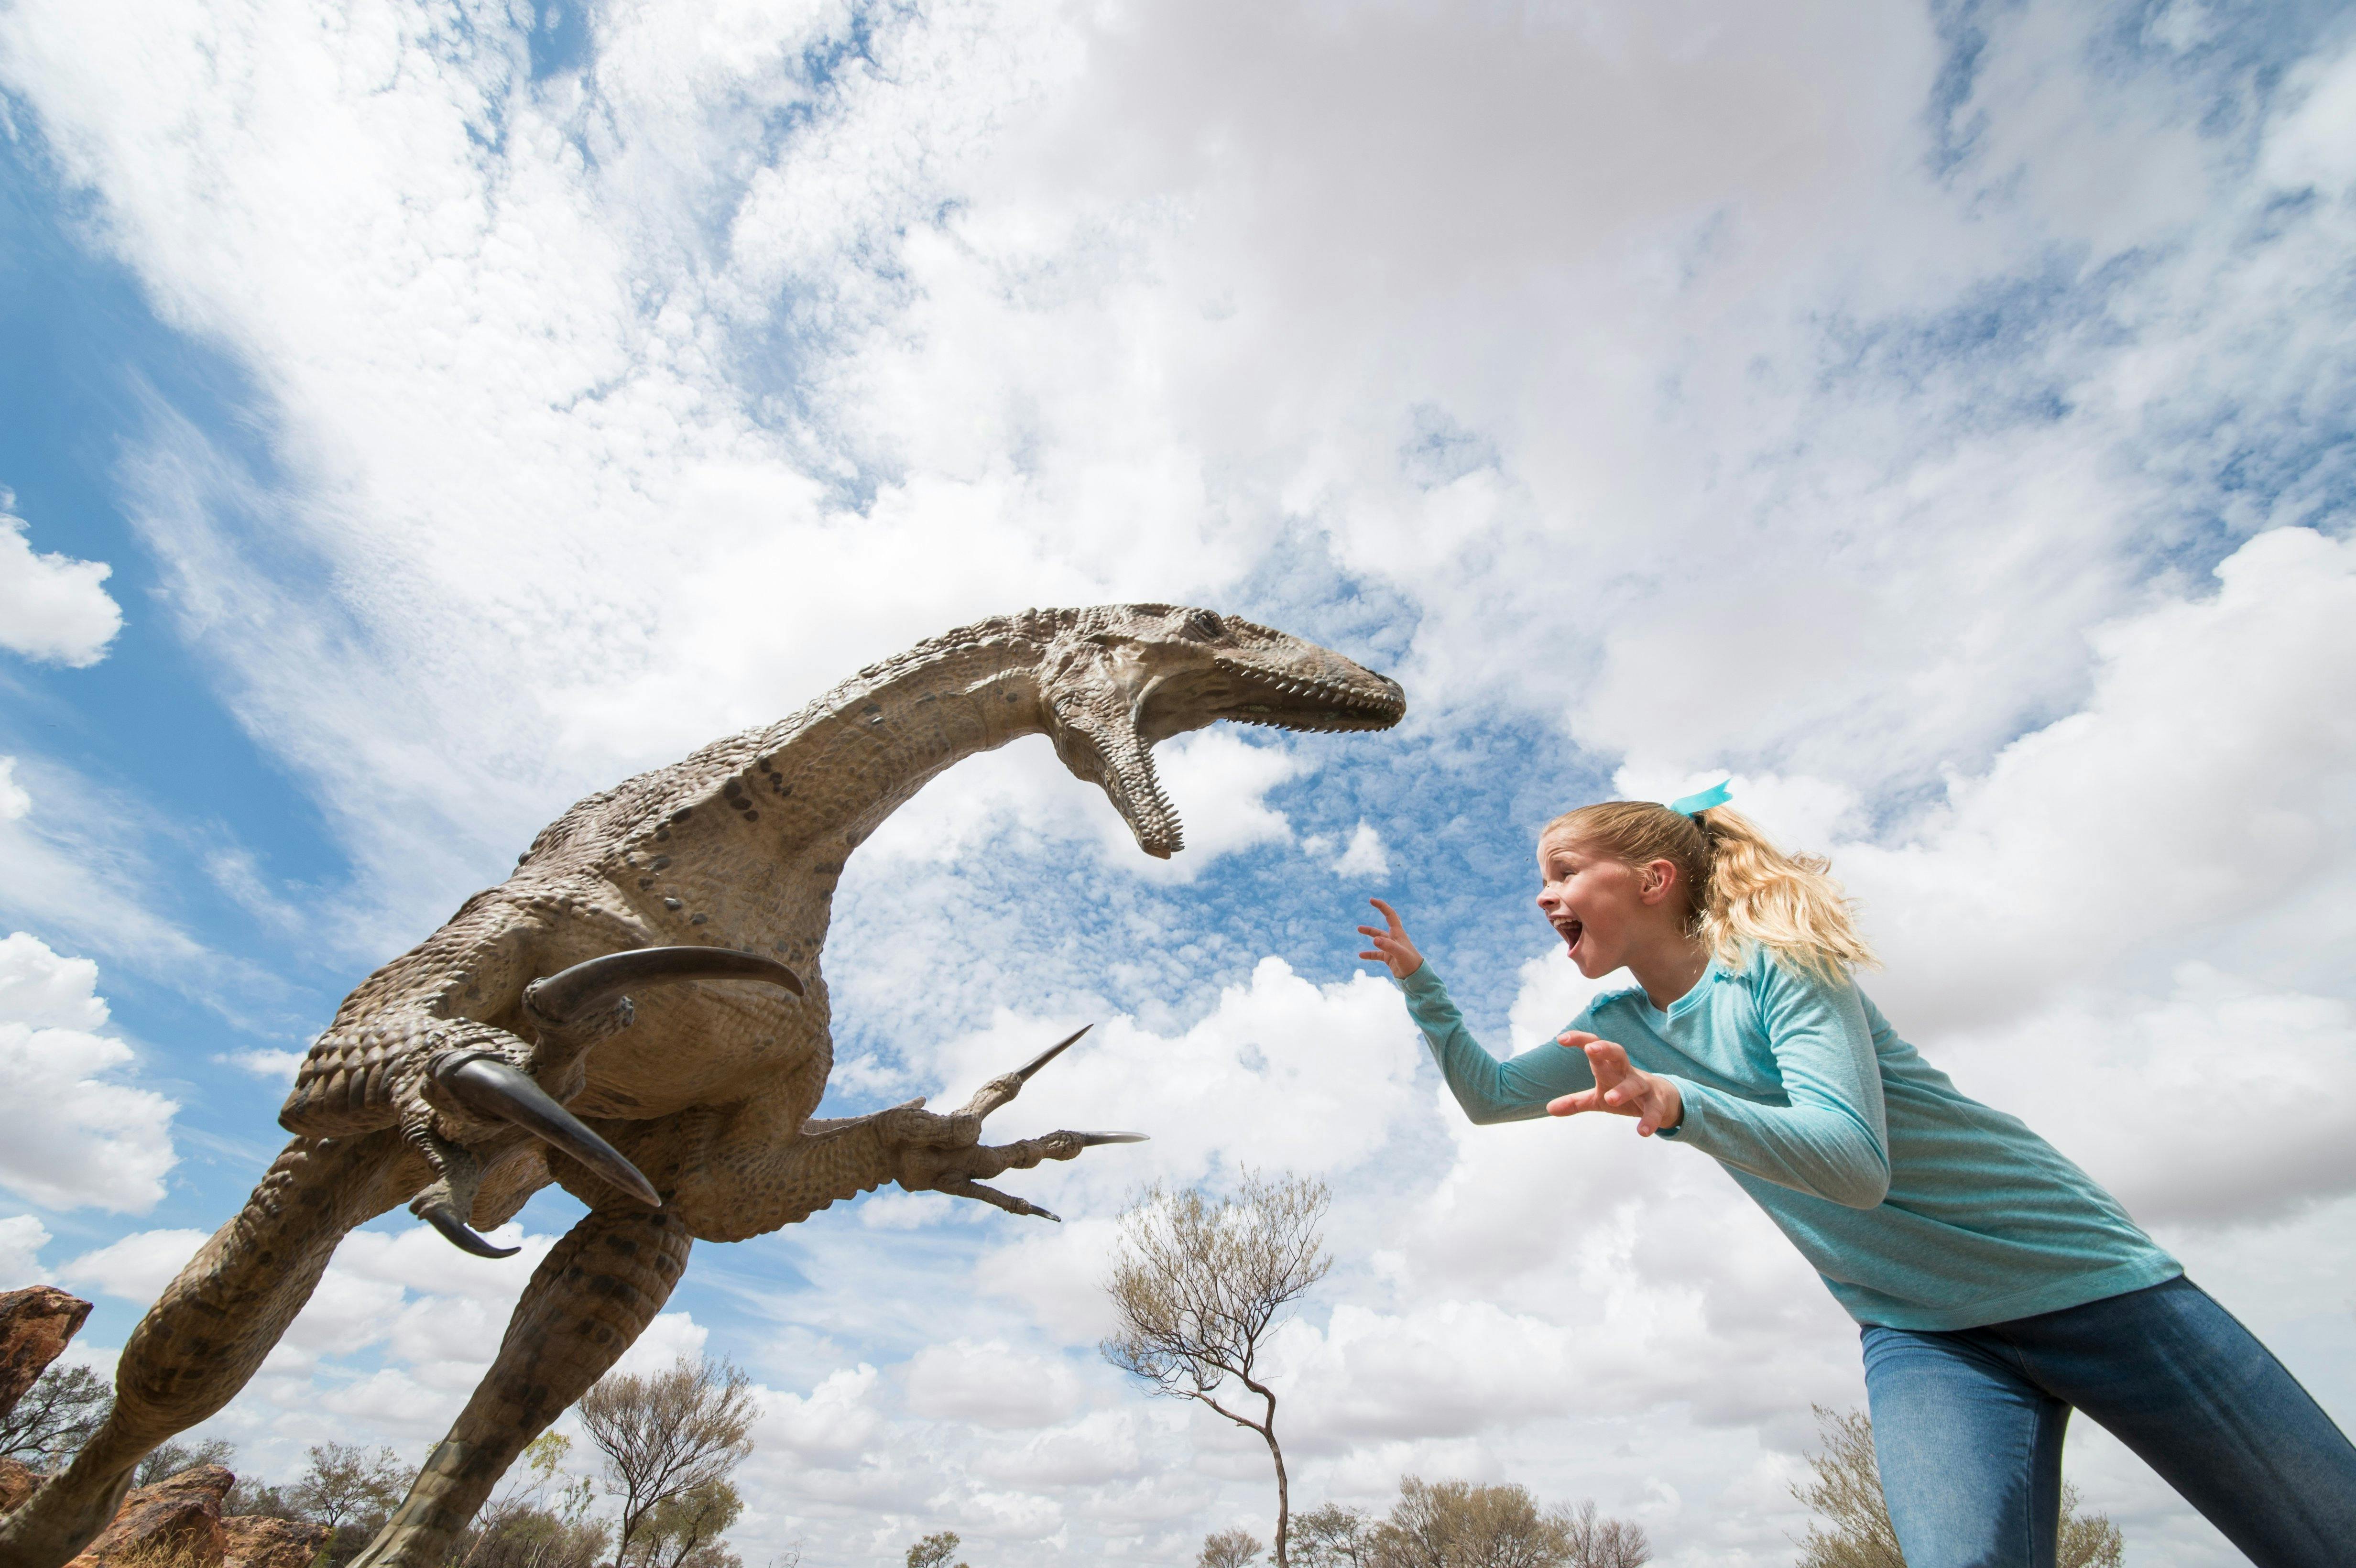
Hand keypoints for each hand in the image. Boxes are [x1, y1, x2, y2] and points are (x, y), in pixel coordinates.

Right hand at [1355, 898, 1423, 978]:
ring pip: (1378, 939)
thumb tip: (1374, 939)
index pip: (1390, 915)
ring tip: (1359, 929)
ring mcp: (1392, 948)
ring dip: (1370, 933)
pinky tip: (1361, 955)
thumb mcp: (1400, 954)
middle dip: (1379, 912)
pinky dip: (1369, 954)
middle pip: (1384, 924)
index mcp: (1399, 934)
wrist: (1417, 978)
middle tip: (1370, 904)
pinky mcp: (1389, 958)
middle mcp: (1395, 939)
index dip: (1382, 906)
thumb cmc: (1411, 964)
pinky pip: (1377, 954)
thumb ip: (1388, 946)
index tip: (1371, 900)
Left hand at [1546, 1034, 1683, 1135]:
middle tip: (1591, 1049)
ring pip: (1635, 1083)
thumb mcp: (1598, 1098)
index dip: (1580, 1040)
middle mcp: (1626, 1071)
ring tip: (1610, 1099)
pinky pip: (1654, 1110)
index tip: (1561, 1039)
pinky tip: (1642, 1132)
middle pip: (1618, 1053)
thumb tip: (1549, 1109)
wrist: (1662, 1099)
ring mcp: (1643, 1086)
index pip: (1595, 1047)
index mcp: (1610, 1067)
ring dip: (1624, 1089)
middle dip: (1606, 1049)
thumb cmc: (1623, 1093)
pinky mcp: (1657, 1103)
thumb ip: (1575, 1102)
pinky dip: (1649, 1120)